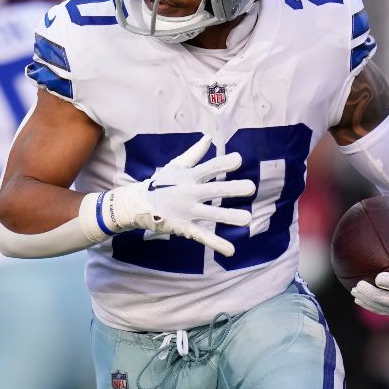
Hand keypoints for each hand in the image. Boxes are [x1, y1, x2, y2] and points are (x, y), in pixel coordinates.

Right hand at [91, 137, 255, 255]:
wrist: (138, 205)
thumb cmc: (160, 183)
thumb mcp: (175, 166)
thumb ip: (194, 154)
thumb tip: (209, 137)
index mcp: (188, 177)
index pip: (208, 168)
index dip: (222, 164)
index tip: (238, 160)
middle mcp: (189, 193)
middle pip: (213, 190)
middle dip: (231, 189)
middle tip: (250, 187)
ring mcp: (187, 211)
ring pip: (211, 214)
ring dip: (229, 216)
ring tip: (247, 219)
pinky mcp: (185, 227)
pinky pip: (203, 236)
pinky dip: (216, 243)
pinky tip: (231, 251)